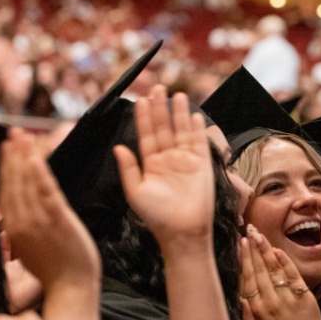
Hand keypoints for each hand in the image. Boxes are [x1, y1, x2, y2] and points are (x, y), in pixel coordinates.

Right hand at [0, 127, 99, 291]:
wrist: (71, 288)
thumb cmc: (54, 270)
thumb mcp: (27, 248)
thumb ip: (19, 229)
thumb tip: (13, 214)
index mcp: (12, 229)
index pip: (5, 191)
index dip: (4, 167)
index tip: (3, 148)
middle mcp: (21, 223)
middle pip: (12, 182)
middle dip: (11, 155)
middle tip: (10, 133)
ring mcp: (39, 221)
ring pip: (27, 183)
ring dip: (23, 157)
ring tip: (21, 136)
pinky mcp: (58, 220)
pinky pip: (47, 193)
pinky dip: (40, 175)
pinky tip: (34, 158)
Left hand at [114, 86, 214, 248]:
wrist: (182, 232)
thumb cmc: (157, 217)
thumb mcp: (136, 192)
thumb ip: (128, 169)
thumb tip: (119, 147)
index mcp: (150, 164)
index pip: (146, 135)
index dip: (143, 117)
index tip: (140, 99)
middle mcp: (168, 158)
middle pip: (163, 127)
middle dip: (159, 108)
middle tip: (157, 87)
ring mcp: (185, 160)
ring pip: (180, 130)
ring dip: (178, 113)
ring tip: (175, 95)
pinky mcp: (201, 164)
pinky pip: (198, 142)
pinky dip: (195, 128)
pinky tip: (192, 114)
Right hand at [240, 226, 320, 319]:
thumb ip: (248, 316)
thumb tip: (242, 298)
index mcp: (257, 310)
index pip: (247, 279)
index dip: (244, 260)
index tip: (241, 244)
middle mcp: (269, 302)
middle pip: (258, 270)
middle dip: (252, 248)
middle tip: (248, 230)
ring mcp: (286, 298)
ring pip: (272, 269)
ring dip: (265, 250)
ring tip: (259, 234)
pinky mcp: (303, 297)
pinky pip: (292, 275)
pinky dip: (285, 262)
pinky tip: (277, 250)